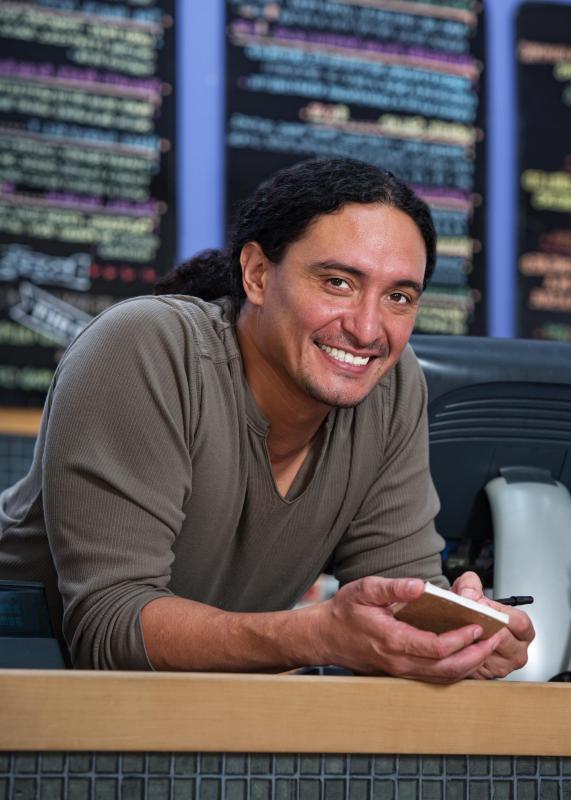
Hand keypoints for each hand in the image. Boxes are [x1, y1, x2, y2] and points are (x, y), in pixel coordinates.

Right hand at [315, 576, 504, 682]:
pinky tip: (467, 654)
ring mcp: (401, 670)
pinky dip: (455, 668)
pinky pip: (435, 676)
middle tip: (494, 639)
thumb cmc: (345, 611)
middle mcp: (399, 661)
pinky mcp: (402, 672)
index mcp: (392, 640)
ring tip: (487, 645)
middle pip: (446, 668)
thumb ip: (393, 587)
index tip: (477, 626)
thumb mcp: (364, 589)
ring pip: (443, 676)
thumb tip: (419, 586)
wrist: (326, 636)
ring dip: (469, 663)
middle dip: (475, 655)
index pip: (436, 647)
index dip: (460, 639)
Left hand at [451, 571, 534, 678]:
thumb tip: (469, 594)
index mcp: (523, 631)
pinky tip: (455, 640)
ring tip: (459, 625)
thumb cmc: (471, 611)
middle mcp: (516, 652)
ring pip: (486, 652)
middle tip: (467, 613)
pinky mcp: (483, 675)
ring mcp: (501, 666)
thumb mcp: (470, 590)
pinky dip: (462, 651)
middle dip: (484, 624)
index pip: (520, 622)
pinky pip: (472, 662)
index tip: (481, 603)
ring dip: (471, 638)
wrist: (457, 626)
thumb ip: (470, 584)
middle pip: (504, 638)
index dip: (500, 611)